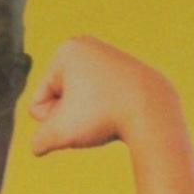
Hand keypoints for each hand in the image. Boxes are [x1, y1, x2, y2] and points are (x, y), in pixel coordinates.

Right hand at [29, 36, 175, 155]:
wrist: (155, 112)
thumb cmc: (104, 116)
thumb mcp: (60, 134)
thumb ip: (39, 141)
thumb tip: (38, 146)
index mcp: (65, 51)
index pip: (39, 102)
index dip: (55, 120)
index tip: (81, 116)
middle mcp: (86, 46)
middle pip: (60, 100)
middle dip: (73, 116)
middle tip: (97, 116)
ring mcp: (108, 56)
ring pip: (82, 102)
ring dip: (90, 117)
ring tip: (110, 115)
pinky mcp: (126, 71)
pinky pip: (103, 100)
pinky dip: (109, 112)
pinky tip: (123, 113)